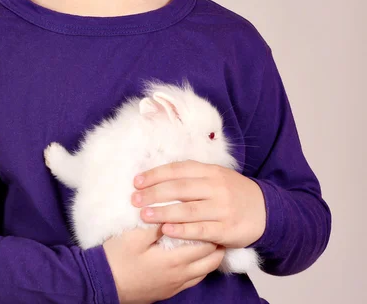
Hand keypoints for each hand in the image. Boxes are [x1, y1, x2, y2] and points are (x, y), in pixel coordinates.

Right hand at [103, 224, 225, 303]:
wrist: (103, 283)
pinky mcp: (169, 291)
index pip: (204, 244)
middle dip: (217, 241)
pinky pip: (195, 279)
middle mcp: (180, 275)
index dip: (211, 228)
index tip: (212, 212)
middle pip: (211, 259)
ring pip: (205, 271)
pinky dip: (201, 266)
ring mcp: (176, 285)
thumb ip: (155, 224)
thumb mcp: (133, 235)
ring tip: (210, 237)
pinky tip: (196, 256)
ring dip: (211, 255)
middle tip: (216, 223)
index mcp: (173, 260)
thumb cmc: (118, 257)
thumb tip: (171, 211)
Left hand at [131, 160, 266, 248]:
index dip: (155, 174)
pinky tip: (166, 231)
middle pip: (180, 188)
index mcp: (210, 170)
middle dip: (154, 194)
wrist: (265, 210)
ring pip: (188, 209)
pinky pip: (201, 230)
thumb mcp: (215, 175)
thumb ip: (192, 174)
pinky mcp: (226, 229)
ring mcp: (222, 208)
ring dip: (163, 212)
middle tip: (134, 199)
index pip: (178, 169)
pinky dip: (182, 230)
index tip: (136, 181)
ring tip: (144, 216)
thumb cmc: (232, 191)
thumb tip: (158, 175)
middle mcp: (216, 187)